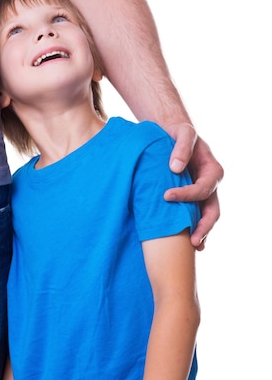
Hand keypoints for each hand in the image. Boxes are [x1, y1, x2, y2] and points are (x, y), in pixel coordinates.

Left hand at [163, 123, 223, 250]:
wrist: (173, 133)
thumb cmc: (179, 132)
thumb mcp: (183, 133)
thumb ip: (181, 148)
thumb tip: (175, 168)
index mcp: (212, 170)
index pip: (202, 189)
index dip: (187, 195)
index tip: (166, 196)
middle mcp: (211, 185)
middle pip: (213, 210)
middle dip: (204, 226)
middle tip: (192, 240)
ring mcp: (203, 193)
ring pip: (207, 216)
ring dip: (201, 232)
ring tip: (193, 246)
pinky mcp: (192, 197)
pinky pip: (196, 215)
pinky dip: (194, 228)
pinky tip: (190, 244)